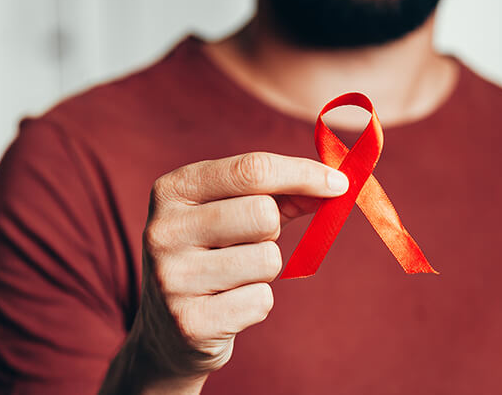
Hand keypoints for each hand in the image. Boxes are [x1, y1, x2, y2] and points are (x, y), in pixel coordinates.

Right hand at [100, 152, 348, 393]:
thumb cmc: (213, 254)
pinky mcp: (189, 322)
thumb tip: (334, 185)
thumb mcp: (232, 211)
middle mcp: (163, 230)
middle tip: (248, 243)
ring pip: (268, 259)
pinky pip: (261, 301)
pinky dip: (256, 303)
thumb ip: (281, 193)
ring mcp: (171, 278)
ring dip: (264, 270)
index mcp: (173, 189)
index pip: (252, 169)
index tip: (339, 184)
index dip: (303, 174)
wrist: (166, 331)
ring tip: (232, 277)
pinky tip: (226, 305)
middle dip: (273, 230)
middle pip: (263, 214)